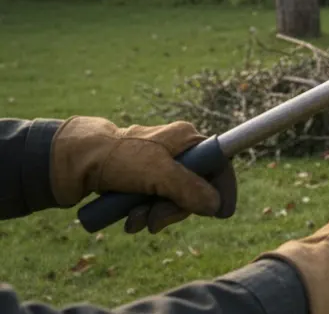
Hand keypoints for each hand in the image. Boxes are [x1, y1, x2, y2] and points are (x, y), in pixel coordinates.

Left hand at [50, 117, 236, 233]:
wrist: (71, 162)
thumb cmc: (116, 159)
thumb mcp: (157, 173)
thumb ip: (189, 189)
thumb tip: (216, 206)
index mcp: (185, 139)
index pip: (218, 163)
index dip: (223, 188)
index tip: (223, 213)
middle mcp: (175, 152)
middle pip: (194, 189)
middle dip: (175, 211)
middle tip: (156, 222)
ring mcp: (157, 167)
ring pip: (171, 200)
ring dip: (155, 216)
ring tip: (134, 221)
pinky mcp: (140, 181)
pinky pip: (153, 204)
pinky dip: (143, 215)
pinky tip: (128, 219)